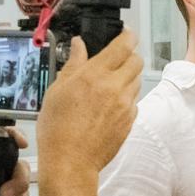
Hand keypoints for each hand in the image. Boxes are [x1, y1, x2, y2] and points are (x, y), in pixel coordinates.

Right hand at [37, 29, 142, 175]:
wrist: (71, 161)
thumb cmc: (58, 129)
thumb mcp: (57, 90)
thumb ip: (73, 64)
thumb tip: (79, 45)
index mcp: (95, 75)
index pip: (124, 45)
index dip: (128, 36)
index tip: (126, 34)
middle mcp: (115, 87)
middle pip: (136, 61)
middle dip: (129, 56)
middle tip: (117, 59)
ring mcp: (125, 105)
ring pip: (136, 81)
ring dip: (127, 77)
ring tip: (109, 85)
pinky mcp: (130, 121)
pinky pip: (134, 102)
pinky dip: (126, 98)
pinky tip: (110, 105)